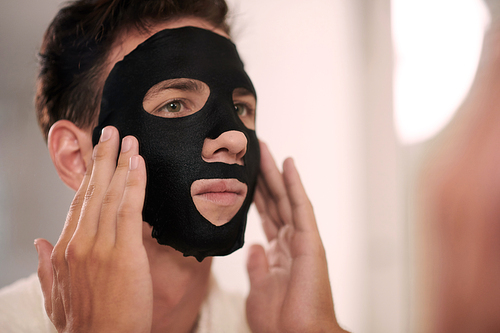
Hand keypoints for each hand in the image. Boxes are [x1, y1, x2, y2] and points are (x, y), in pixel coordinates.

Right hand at [35, 127, 152, 332]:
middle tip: (112, 131)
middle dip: (103, 158)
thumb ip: (44, 268)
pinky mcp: (124, 253)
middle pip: (92, 191)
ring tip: (128, 139)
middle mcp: (79, 243)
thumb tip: (39, 242)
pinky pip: (129, 209)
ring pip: (110, 194)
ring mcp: (100, 246)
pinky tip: (139, 163)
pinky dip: (134, 183)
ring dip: (120, 162)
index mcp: (63, 251)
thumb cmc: (84, 325)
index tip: (96, 157)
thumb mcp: (54, 297)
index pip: (77, 204)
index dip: (88, 177)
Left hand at [246, 142, 347, 332]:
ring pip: (286, 198)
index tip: (243, 175)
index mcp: (279, 252)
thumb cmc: (280, 320)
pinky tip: (288, 164)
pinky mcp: (310, 241)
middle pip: (275, 201)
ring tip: (265, 149)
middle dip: (263, 176)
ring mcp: (302, 239)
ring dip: (275, 172)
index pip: (265, 215)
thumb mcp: (258, 288)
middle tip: (253, 151)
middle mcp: (291, 241)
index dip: (255, 194)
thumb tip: (254, 247)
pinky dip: (295, 184)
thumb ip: (257, 265)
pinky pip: (301, 207)